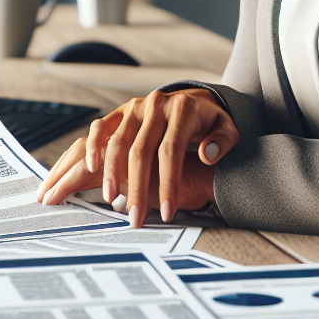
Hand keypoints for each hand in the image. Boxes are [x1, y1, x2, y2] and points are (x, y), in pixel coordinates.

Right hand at [36, 88, 238, 226]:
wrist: (195, 100)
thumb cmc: (210, 122)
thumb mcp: (228, 128)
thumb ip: (223, 141)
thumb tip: (208, 154)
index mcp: (182, 110)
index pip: (171, 150)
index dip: (167, 183)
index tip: (166, 212)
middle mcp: (155, 105)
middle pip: (141, 149)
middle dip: (136, 187)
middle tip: (135, 218)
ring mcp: (135, 107)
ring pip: (117, 140)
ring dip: (111, 172)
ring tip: (111, 200)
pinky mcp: (121, 111)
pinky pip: (101, 127)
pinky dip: (93, 146)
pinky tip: (90, 168)